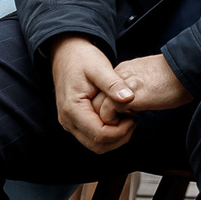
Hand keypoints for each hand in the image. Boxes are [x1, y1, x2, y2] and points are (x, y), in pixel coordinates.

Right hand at [52, 36, 137, 153]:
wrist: (66, 54)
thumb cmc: (83, 58)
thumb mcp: (99, 67)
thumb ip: (113, 84)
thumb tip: (129, 98)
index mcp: (72, 109)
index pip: (99, 135)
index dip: (120, 131)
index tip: (133, 117)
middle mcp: (68, 121)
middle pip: (98, 146)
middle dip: (119, 138)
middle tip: (132, 120)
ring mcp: (69, 123)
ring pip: (95, 146)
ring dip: (114, 138)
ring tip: (126, 118)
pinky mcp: (74, 122)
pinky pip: (92, 137)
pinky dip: (108, 134)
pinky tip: (117, 117)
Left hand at [99, 54, 191, 120]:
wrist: (188, 68)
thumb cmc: (175, 78)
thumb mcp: (147, 81)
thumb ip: (134, 90)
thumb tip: (130, 106)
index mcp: (121, 73)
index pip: (101, 94)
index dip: (108, 109)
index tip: (124, 116)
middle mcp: (117, 77)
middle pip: (95, 101)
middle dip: (105, 117)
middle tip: (122, 124)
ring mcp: (121, 85)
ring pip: (98, 108)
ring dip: (110, 122)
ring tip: (128, 123)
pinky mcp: (128, 96)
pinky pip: (108, 113)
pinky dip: (116, 123)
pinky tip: (133, 121)